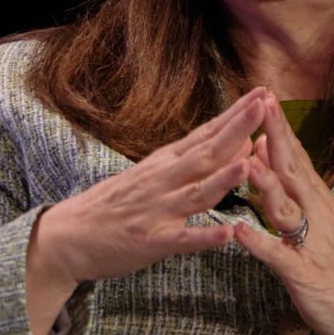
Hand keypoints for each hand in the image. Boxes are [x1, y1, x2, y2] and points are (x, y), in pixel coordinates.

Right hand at [31, 87, 267, 295]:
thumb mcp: (151, 172)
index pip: (206, 132)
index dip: (235, 114)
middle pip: (207, 152)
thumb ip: (190, 160)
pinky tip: (228, 235)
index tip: (262, 93)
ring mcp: (158, 210)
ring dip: (224, 178)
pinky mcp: (152, 241)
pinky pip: (183, 239)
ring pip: (197, 192)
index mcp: (165, 162)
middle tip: (265, 107)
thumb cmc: (115, 204)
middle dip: (238, 129)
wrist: (68, 235)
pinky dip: (205, 236)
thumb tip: (234, 142)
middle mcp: (164, 180)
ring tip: (249, 164)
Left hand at [233, 94, 333, 334]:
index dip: (279, 126)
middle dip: (275, 138)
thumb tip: (261, 146)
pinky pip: (279, 257)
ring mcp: (311, 243)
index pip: (296, 155)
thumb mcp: (315, 216)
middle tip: (260, 106)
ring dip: (266, 185)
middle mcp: (316, 214)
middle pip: (293, 170)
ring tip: (246, 163)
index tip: (263, 95)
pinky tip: (238, 233)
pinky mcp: (305, 274)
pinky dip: (259, 244)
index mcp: (317, 200)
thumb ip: (289, 183)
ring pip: (287, 209)